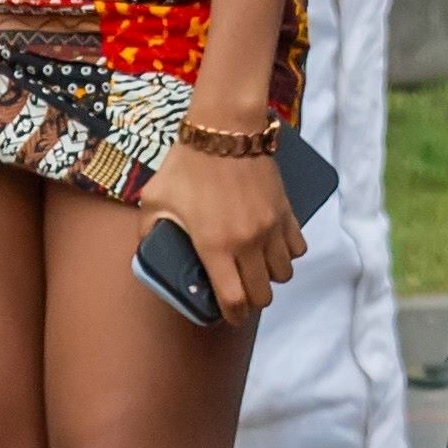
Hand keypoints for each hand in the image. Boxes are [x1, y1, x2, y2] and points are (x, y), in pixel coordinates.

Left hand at [140, 139, 304, 324]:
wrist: (225, 131)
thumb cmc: (186, 166)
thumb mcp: (154, 202)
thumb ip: (150, 234)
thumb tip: (149, 254)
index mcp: (215, 247)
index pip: (234, 300)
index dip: (232, 316)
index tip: (229, 316)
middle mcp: (248, 243)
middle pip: (263, 294)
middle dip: (251, 300)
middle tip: (240, 293)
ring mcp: (272, 229)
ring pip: (283, 273)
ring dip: (270, 277)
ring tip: (255, 268)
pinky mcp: (287, 213)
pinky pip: (297, 248)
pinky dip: (287, 254)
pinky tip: (272, 246)